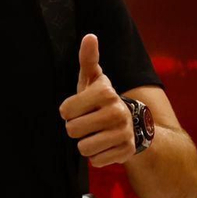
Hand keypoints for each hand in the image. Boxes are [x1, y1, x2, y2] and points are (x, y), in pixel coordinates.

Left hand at [59, 33, 134, 167]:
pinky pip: (96, 161)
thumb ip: (88, 59)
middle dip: (76, 129)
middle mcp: (117, 111)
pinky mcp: (126, 151)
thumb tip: (90, 36)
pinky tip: (106, 145)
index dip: (68, 111)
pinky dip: (97, 156)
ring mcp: (123, 132)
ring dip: (85, 144)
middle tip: (88, 123)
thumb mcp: (93, 80)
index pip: (65, 110)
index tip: (80, 108)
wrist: (131, 124)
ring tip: (95, 134)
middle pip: (72, 130)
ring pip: (83, 148)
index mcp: (105, 92)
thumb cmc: (101, 100)